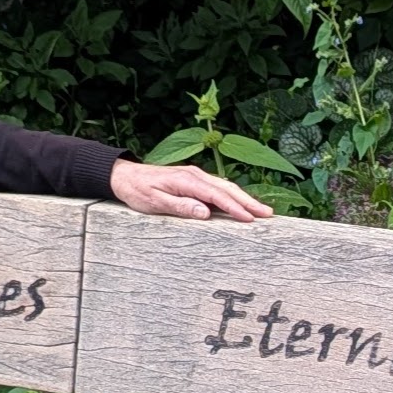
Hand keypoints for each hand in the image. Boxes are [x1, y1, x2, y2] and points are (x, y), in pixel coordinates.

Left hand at [109, 157, 272, 221]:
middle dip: (248, 202)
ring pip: (225, 187)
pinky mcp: (194, 179)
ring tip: (260, 210)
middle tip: (267, 214)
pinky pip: (217, 187)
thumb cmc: (138, 190)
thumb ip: (181, 207)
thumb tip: (205, 213)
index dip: (235, 207)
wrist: (125, 176)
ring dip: (244, 198)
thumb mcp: (155, 202)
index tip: (250, 218)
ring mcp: (195, 176)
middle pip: (227, 189)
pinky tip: (241, 203)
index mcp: (187, 180)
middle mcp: (195, 175)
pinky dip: (232, 195)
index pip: (217, 196)